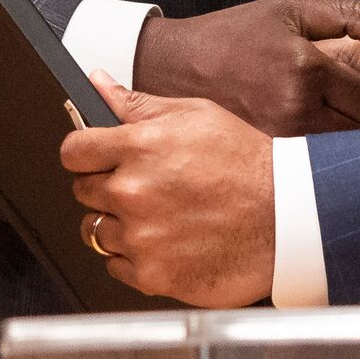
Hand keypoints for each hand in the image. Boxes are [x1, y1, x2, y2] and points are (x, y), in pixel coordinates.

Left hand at [62, 73, 276, 305]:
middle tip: (145, 187)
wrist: (286, 219)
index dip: (83, 153)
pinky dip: (133, 256)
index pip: (73, 151)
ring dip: (118, 223)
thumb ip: (137, 103)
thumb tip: (97, 84)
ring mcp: (140, 237)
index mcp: (139, 147)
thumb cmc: (247, 165)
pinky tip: (165, 241)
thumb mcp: (196, 115)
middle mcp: (132, 192)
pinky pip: (115, 265)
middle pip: (82, 191)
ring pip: (95, 231)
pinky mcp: (151, 274)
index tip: (94, 158)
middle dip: (106, 186)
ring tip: (158, 216)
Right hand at [132, 0, 359, 135]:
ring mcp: (281, 138)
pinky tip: (302, 125)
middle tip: (341, 94)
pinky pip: (311, 159)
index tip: (358, 78)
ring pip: (338, 148)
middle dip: (357, 111)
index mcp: (306, 69)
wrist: (178, 65)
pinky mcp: (267, 155)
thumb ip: (347, 14)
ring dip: (339, 131)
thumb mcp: (290, 8)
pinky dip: (315, 146)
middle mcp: (297, 109)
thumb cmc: (235, 33)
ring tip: (321, 108)